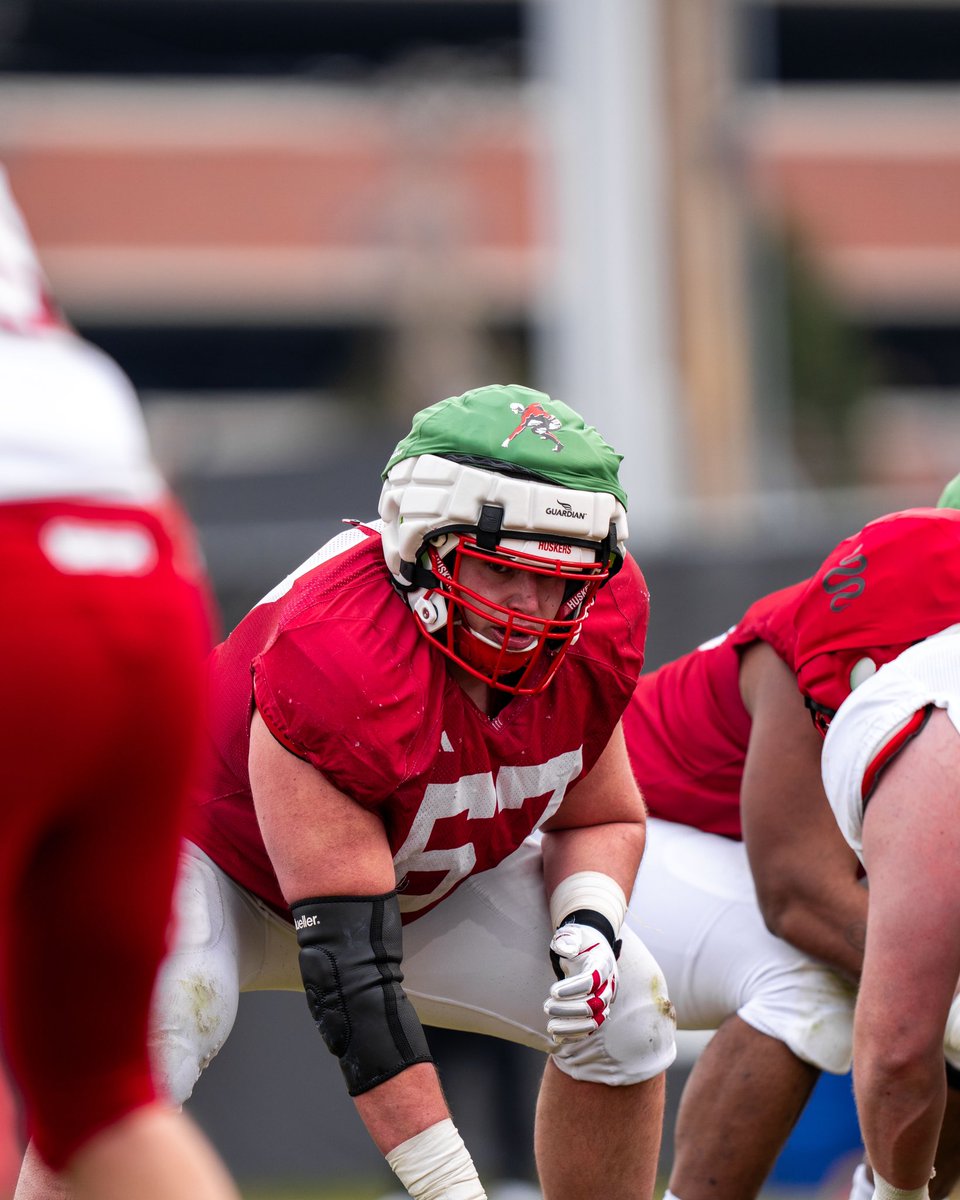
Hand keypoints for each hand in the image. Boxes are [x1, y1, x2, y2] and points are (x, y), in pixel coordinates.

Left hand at [543, 921, 618, 1042]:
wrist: (592, 948)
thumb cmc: (580, 941)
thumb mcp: (574, 933)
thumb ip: (568, 938)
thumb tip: (565, 948)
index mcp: (603, 963)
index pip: (592, 980)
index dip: (573, 988)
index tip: (552, 991)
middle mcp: (608, 984)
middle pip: (594, 1004)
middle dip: (568, 1009)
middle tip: (546, 1007)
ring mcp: (605, 999)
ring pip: (595, 1021)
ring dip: (572, 1027)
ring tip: (550, 1027)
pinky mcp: (599, 1010)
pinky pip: (590, 1027)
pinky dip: (575, 1034)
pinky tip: (557, 1037)